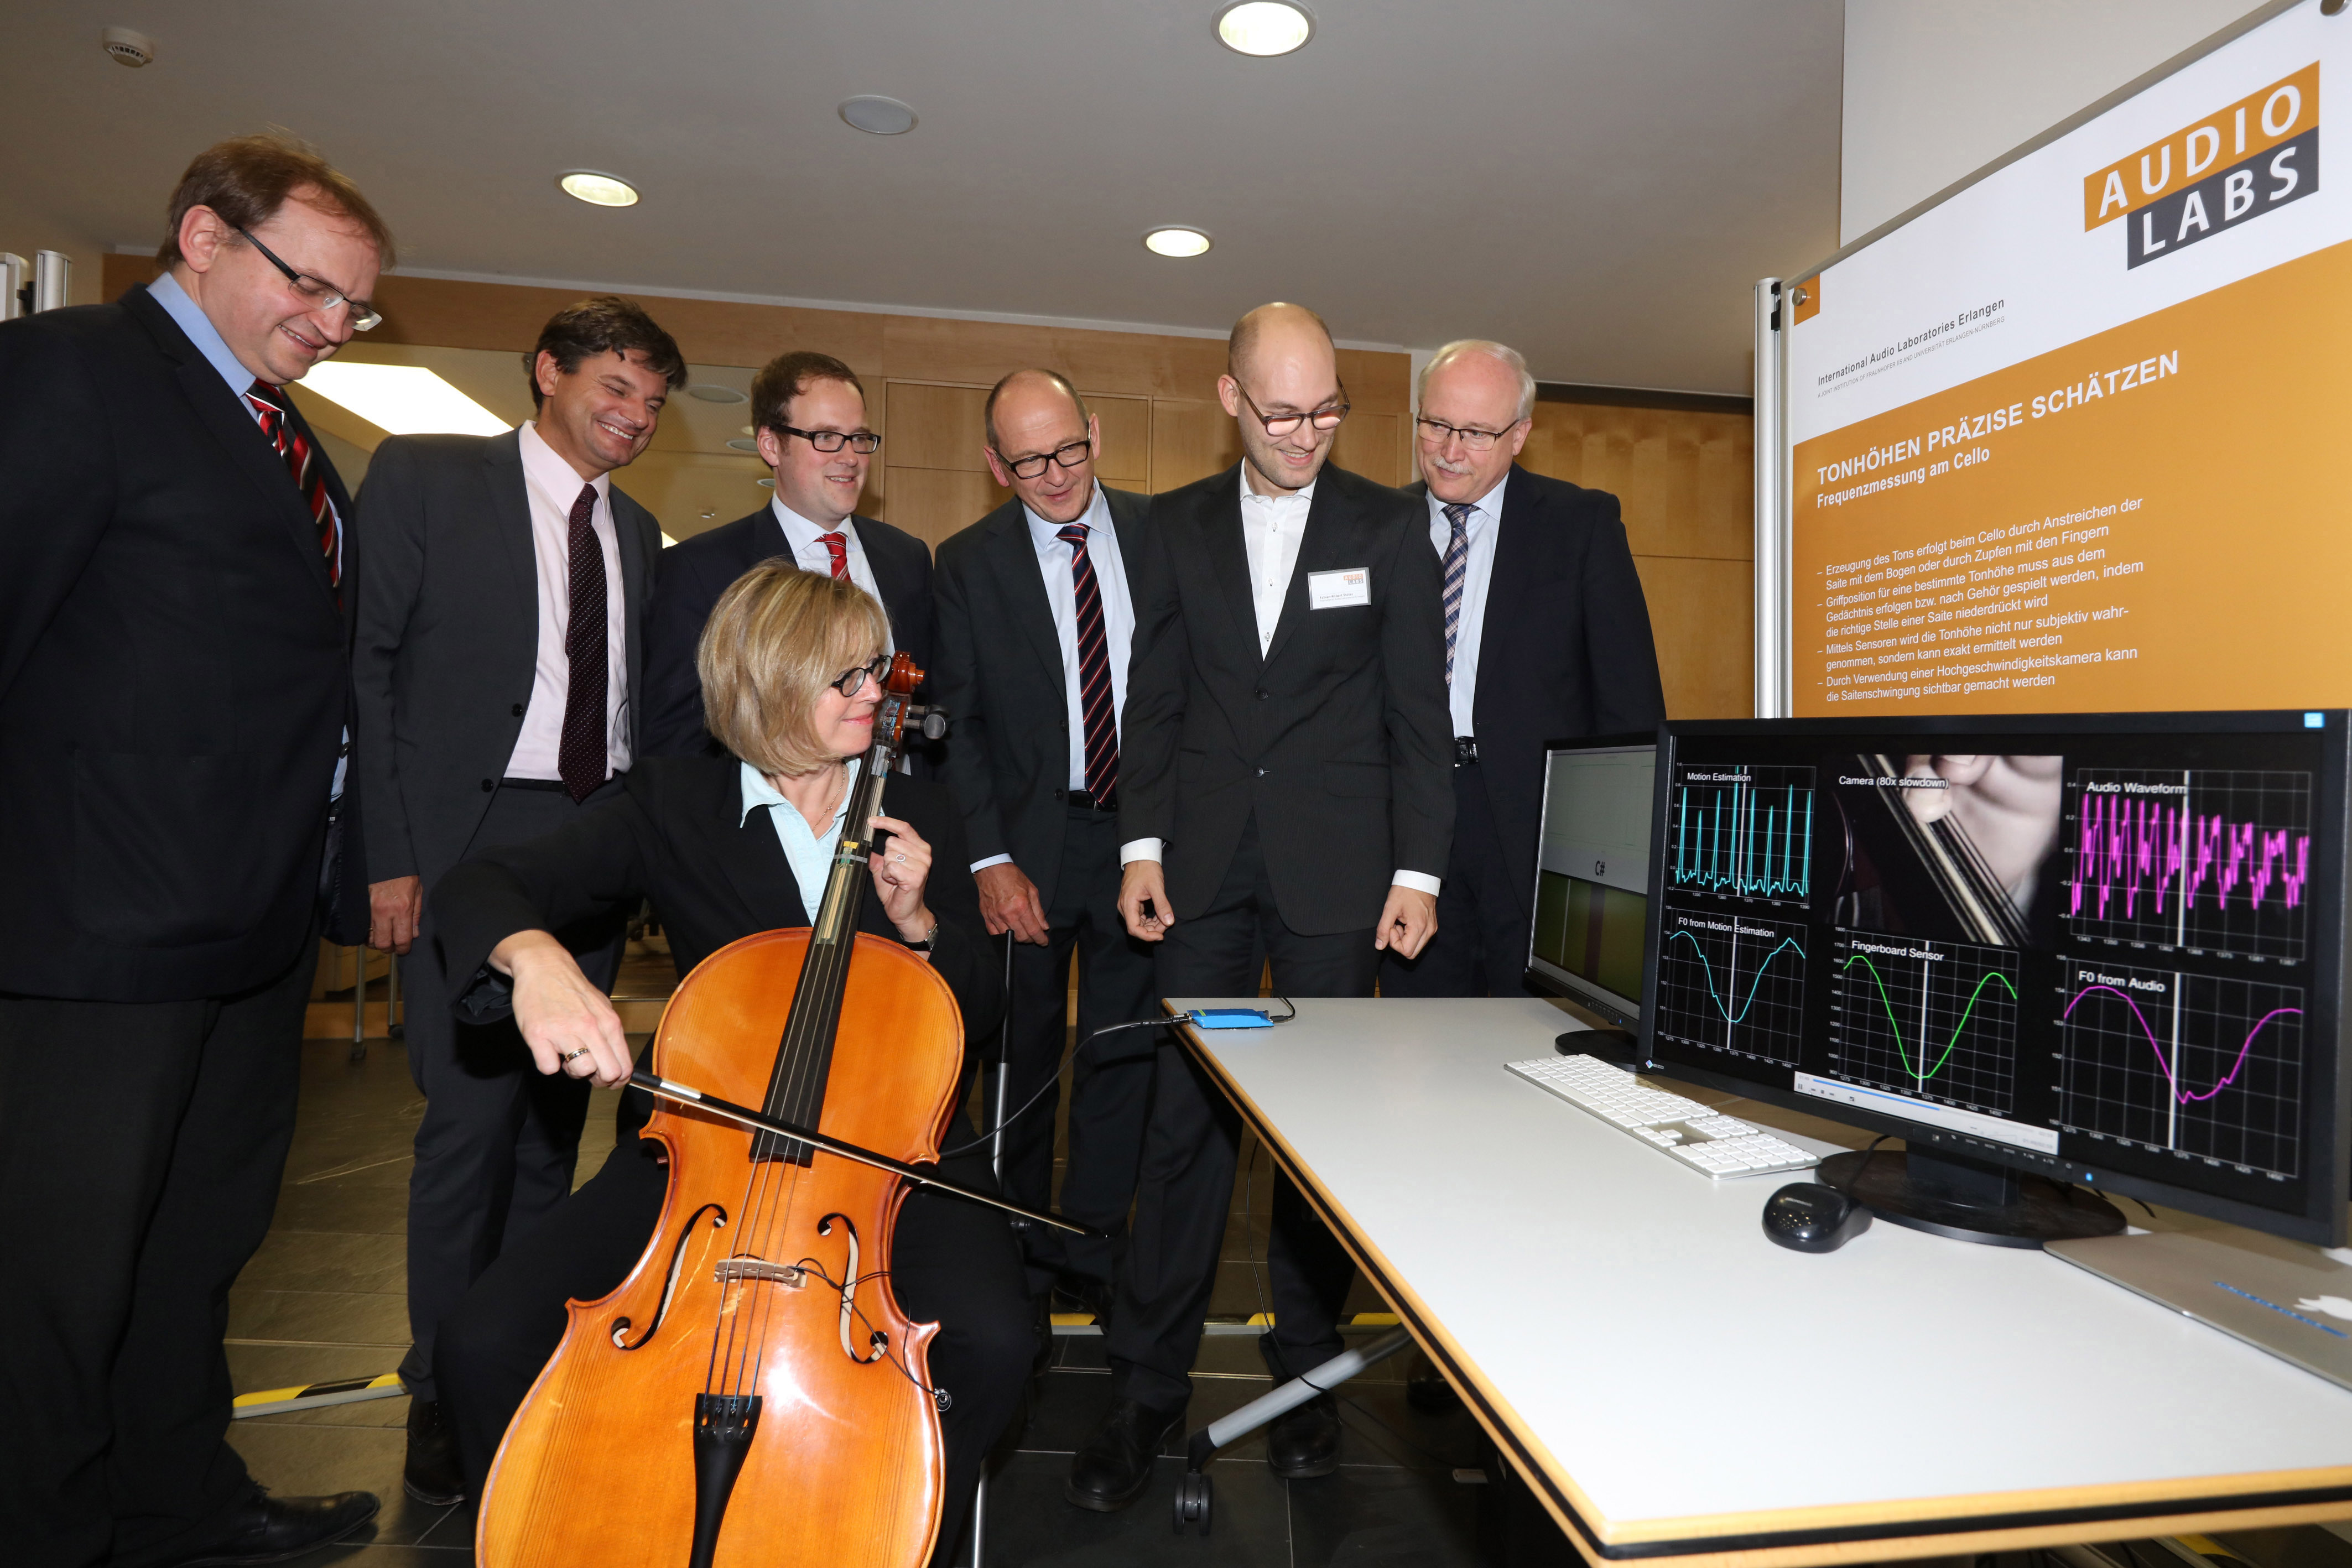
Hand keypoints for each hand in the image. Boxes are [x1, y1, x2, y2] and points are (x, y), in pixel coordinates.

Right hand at [367, 875, 422, 953]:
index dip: (403, 949)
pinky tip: (373, 930)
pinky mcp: (361, 906)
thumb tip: (414, 934)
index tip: (403, 950)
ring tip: (383, 938)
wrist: (385, 859)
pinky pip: (361, 927)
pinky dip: (366, 933)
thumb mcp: (417, 891)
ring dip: (376, 942)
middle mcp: (385, 911)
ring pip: (369, 937)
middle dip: (388, 949)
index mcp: (403, 908)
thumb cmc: (404, 874)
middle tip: (392, 946)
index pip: (402, 939)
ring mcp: (370, 909)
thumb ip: (416, 914)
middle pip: (382, 943)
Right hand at [492, 931, 631, 1087]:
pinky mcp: (538, 1035)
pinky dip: (548, 1064)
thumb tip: (617, 1064)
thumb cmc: (572, 990)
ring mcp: (564, 1031)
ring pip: (581, 1071)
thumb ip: (609, 1034)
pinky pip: (548, 1068)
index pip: (624, 1066)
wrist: (543, 966)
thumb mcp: (602, 1007)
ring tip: (565, 1054)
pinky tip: (547, 1049)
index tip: (605, 1078)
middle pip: (608, 1073)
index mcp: (609, 1023)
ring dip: (572, 1071)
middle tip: (585, 1067)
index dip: (616, 1080)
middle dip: (597, 1079)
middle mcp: (590, 1027)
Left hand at [868, 814, 935, 942]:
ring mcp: (922, 865)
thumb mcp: (884, 868)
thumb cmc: (896, 890)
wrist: (906, 912)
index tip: (870, 821)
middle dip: (886, 858)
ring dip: (886, 868)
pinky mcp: (916, 877)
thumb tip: (861, 842)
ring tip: (894, 879)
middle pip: (891, 842)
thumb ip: (877, 855)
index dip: (886, 822)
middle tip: (893, 872)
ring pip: (889, 855)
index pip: (903, 827)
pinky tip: (895, 883)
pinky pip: (890, 867)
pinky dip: (887, 876)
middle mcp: (924, 854)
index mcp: (920, 847)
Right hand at [975, 862, 1049, 943]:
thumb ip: (1038, 911)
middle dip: (1031, 939)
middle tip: (1034, 935)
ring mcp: (995, 917)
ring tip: (1023, 933)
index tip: (1044, 941)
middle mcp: (1008, 914)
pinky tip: (1009, 932)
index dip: (1041, 939)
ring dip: (1018, 938)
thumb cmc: (1012, 877)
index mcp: (1021, 906)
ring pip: (1009, 937)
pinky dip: (1003, 936)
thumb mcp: (1032, 890)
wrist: (992, 870)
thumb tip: (1044, 926)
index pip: (1033, 930)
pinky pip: (994, 934)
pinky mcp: (986, 917)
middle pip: (1022, 937)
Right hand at [1119, 860, 1172, 942]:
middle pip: (1137, 927)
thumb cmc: (1146, 869)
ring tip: (1165, 919)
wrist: (1140, 857)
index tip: (1161, 935)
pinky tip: (1159, 916)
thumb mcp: (1156, 887)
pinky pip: (1140, 917)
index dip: (1147, 936)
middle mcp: (1125, 907)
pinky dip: (1150, 919)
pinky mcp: (1132, 904)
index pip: (1134, 929)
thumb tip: (1169, 922)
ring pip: (1139, 923)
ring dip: (1152, 925)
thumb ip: (1162, 905)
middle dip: (1153, 930)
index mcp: (1127, 904)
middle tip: (1167, 923)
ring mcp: (1127, 906)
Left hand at [1373, 886, 1437, 959]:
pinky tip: (1406, 921)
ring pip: (1416, 947)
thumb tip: (1379, 946)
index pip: (1405, 951)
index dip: (1394, 942)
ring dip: (1405, 938)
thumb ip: (1383, 929)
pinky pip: (1421, 939)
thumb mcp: (1390, 908)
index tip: (1392, 927)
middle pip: (1412, 953)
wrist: (1419, 877)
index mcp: (1419, 927)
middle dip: (1399, 943)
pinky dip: (1411, 934)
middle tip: (1395, 926)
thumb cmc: (1405, 890)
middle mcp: (1429, 931)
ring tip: (1400, 922)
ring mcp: (1432, 928)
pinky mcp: (1432, 925)